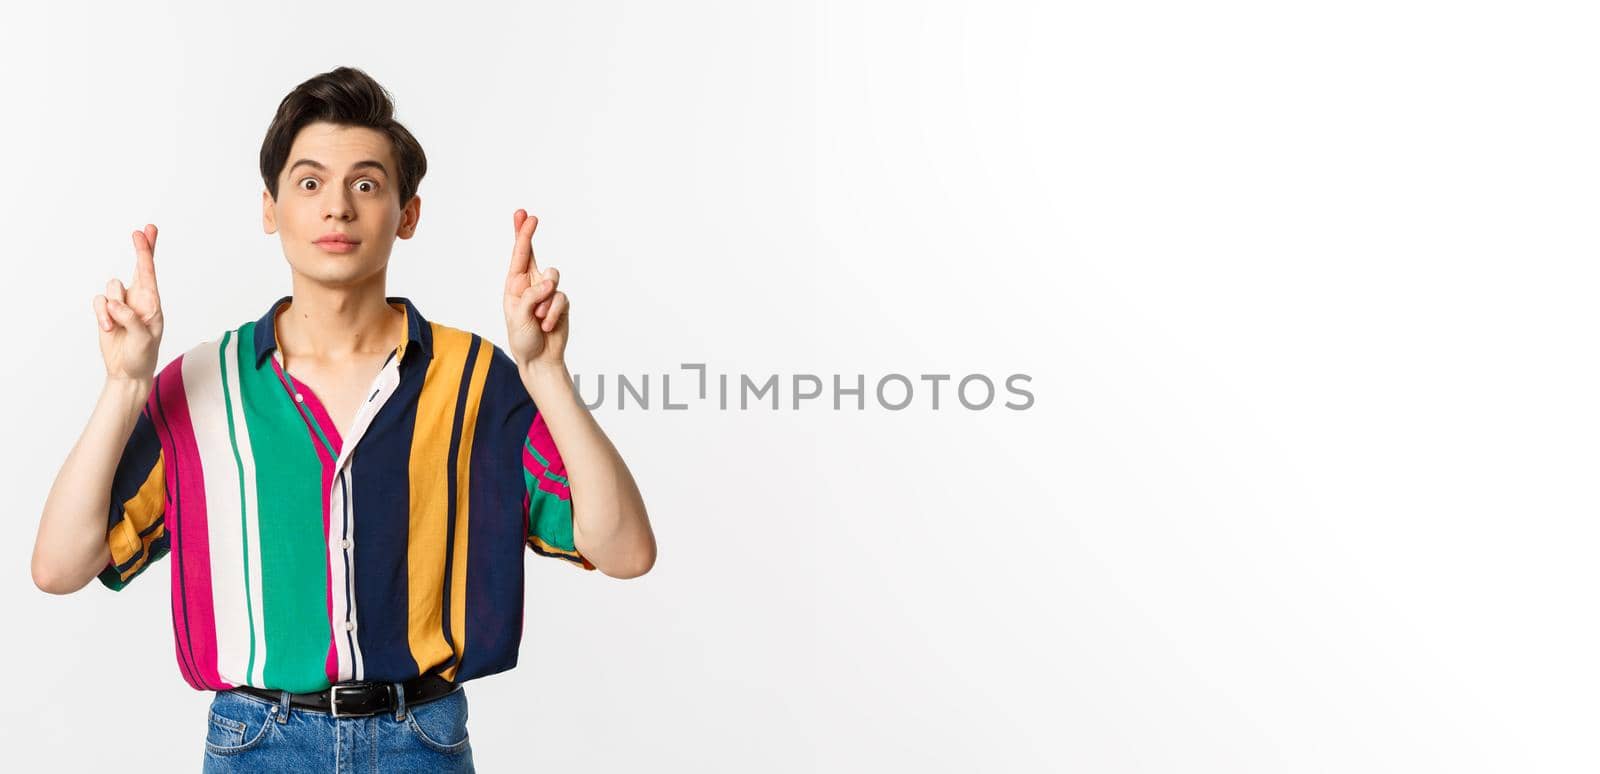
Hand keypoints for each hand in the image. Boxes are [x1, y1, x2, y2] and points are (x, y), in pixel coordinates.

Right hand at [94, 224, 163, 383]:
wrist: (127, 372)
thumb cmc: (142, 356)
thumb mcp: (143, 341)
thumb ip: (132, 320)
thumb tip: (116, 304)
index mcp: (153, 304)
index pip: (150, 273)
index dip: (147, 252)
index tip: (147, 232)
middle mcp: (139, 300)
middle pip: (138, 268)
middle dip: (141, 249)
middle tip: (140, 231)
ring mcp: (122, 304)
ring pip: (112, 287)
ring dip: (111, 307)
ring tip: (116, 327)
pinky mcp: (106, 311)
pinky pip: (98, 301)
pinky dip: (101, 314)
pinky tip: (108, 328)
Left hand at [503, 209, 569, 371]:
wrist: (540, 359)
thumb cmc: (522, 339)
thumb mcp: (518, 316)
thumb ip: (531, 295)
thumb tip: (549, 282)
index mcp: (514, 286)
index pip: (518, 256)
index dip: (521, 234)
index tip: (523, 215)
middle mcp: (530, 285)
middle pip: (533, 254)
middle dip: (529, 235)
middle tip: (531, 217)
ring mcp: (547, 293)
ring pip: (552, 278)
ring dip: (545, 300)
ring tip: (539, 318)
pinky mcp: (561, 303)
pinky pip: (561, 298)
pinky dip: (553, 313)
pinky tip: (547, 325)